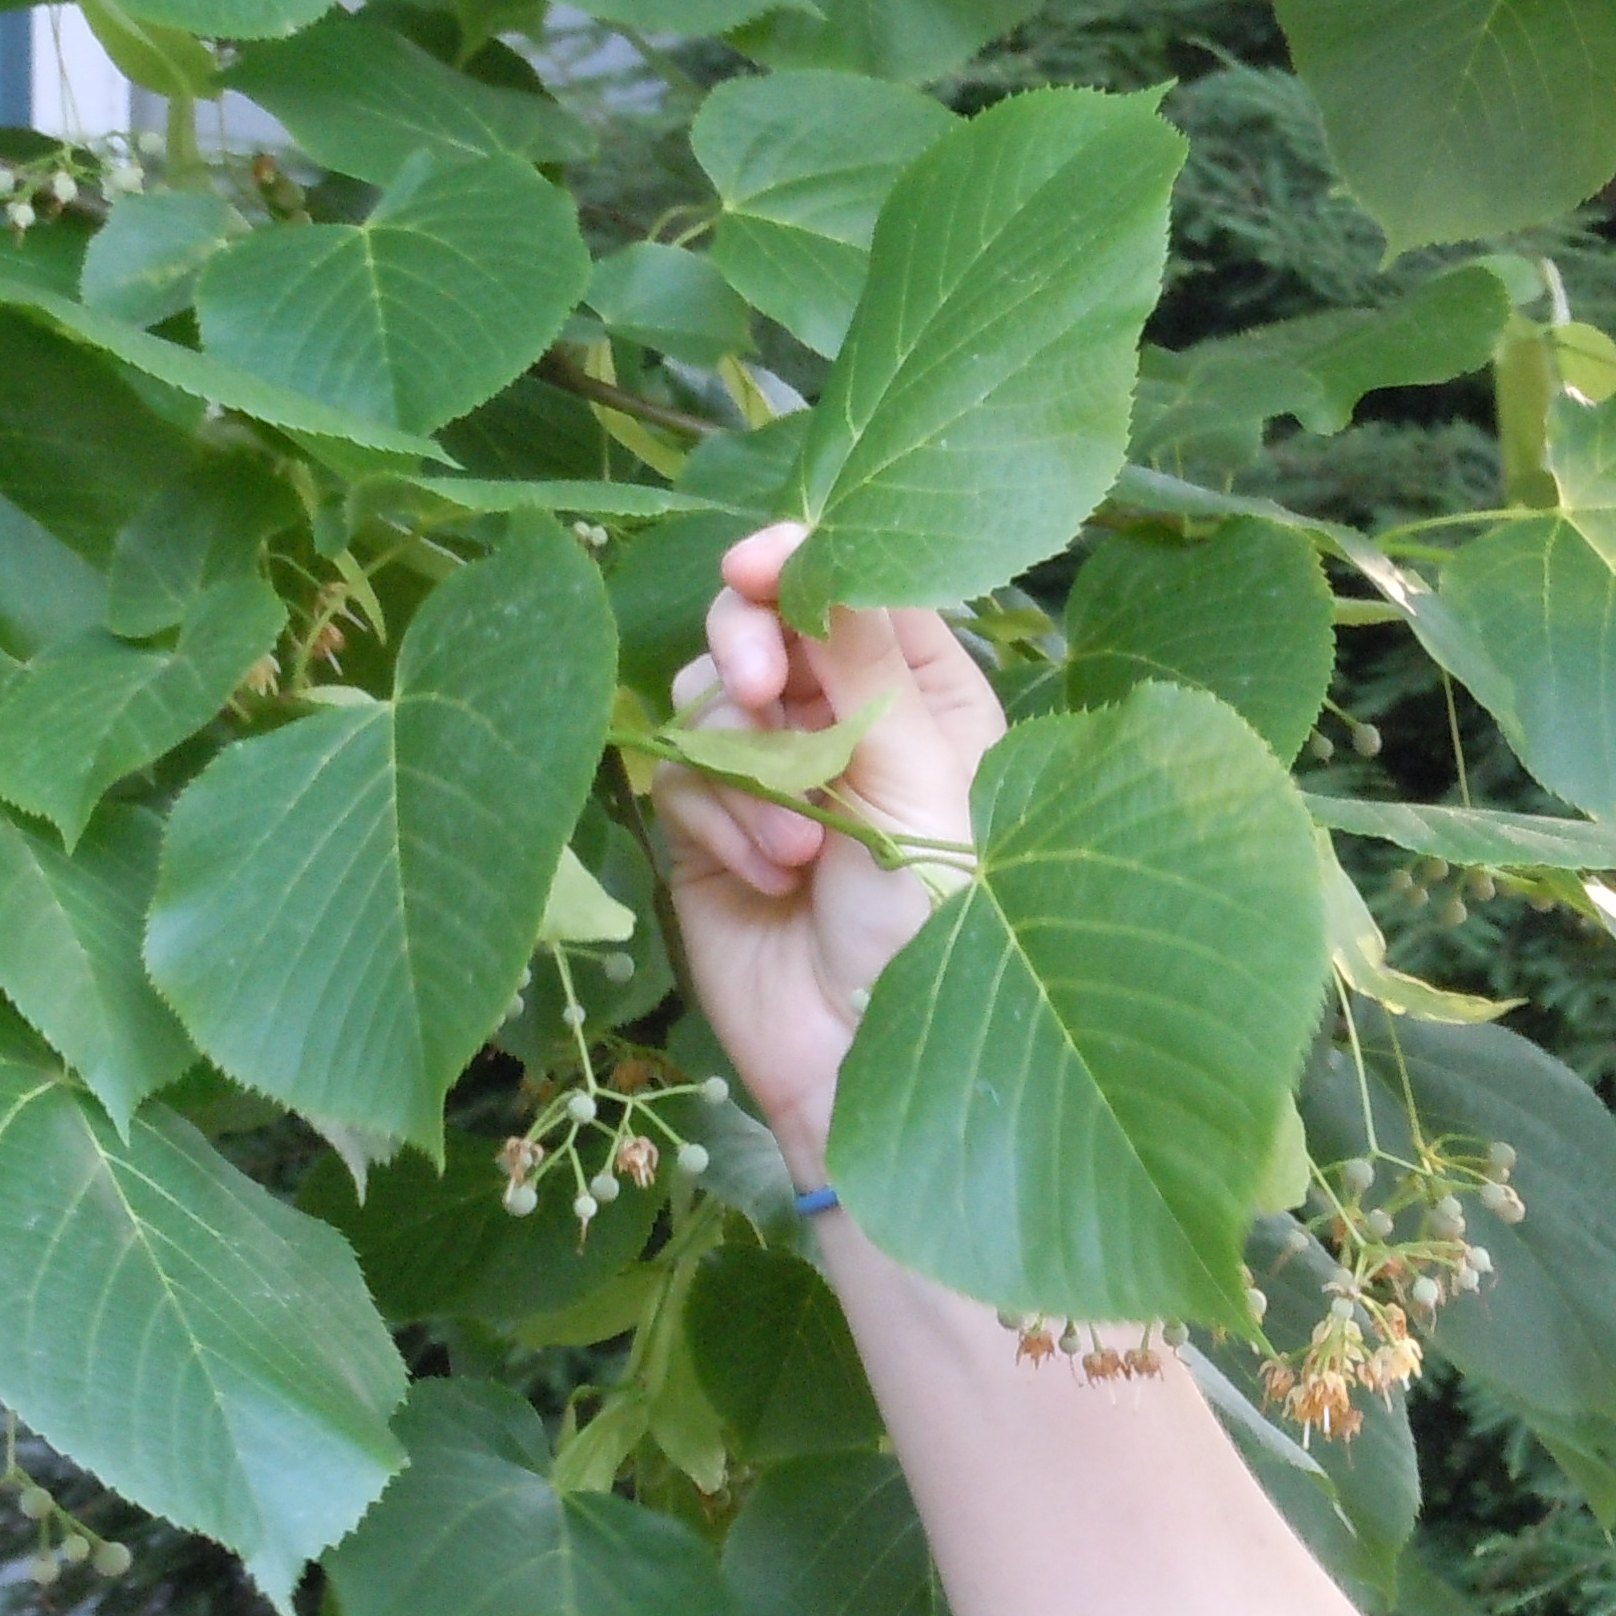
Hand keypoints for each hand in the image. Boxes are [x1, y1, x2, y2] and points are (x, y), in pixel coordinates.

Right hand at [656, 525, 1006, 1173]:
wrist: (865, 1068)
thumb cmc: (935, 930)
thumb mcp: (918, 783)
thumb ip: (860, 662)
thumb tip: (813, 546)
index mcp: (925, 696)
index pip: (856, 589)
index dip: (802, 563)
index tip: (756, 564)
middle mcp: (846, 722)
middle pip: (766, 624)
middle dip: (746, 646)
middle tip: (748, 685)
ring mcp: (773, 773)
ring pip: (708, 694)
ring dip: (743, 758)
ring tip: (796, 841)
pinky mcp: (710, 828)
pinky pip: (680, 772)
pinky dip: (717, 816)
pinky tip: (768, 877)